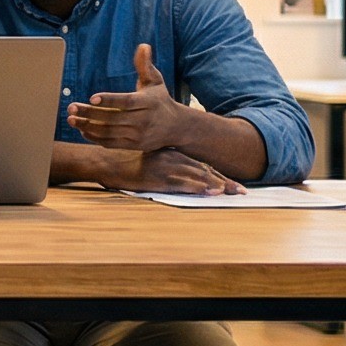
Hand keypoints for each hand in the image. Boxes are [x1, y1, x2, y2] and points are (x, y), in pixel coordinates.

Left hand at [66, 44, 190, 153]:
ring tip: (71, 119)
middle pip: (113, 118)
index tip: (92, 98)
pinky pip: (111, 143)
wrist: (177, 127)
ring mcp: (138, 135)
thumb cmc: (160, 100)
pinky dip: (95, 137)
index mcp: (148, 103)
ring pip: (109, 132)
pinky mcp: (134, 145)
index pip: (126, 102)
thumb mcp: (155, 82)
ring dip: (88, 126)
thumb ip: (145, 65)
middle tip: (71, 107)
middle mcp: (143, 120)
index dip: (109, 100)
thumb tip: (143, 46)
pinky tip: (82, 129)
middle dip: (90, 113)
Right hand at [109, 147, 241, 194]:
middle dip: (225, 181)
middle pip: (204, 170)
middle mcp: (172, 158)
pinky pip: (183, 184)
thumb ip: (163, 162)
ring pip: (198, 176)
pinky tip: (211, 192)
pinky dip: (199, 188)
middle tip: (242, 191)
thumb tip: (177, 171)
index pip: (200, 165)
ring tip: (233, 192)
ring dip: (217, 184)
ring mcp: (165, 168)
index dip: (218, 175)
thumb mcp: (147, 157)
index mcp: (171, 153)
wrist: (103, 160)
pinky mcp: (157, 178)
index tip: (233, 184)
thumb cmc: (122, 161)